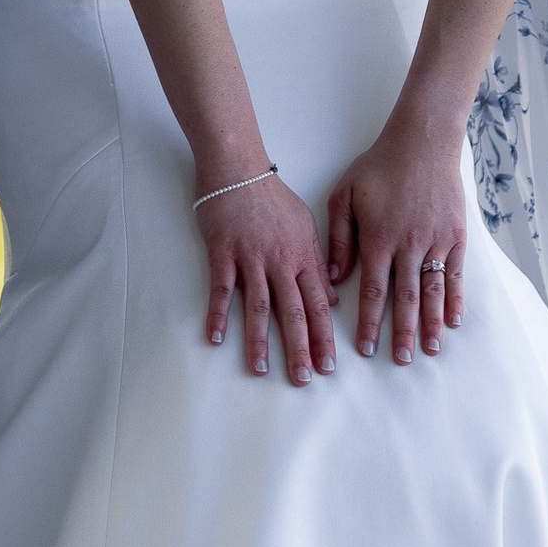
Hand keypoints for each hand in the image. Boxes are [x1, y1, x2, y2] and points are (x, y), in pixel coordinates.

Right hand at [199, 171, 336, 384]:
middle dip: (300, 348)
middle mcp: (280, 260)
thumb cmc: (271, 195)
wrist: (238, 167)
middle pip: (293, 311)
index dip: (324, 335)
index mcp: (302, 254)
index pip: (318, 302)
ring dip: (260, 340)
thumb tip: (331, 297)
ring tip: (261, 370)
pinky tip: (215, 338)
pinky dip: (219, 314)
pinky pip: (222, 289)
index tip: (329, 365)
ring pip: (259, 306)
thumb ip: (317, 261)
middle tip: (304, 378)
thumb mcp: (305, 224)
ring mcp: (250, 257)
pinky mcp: (222, 253)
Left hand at [326, 110, 467, 361]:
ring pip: (432, 291)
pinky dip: (455, 298)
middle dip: (401, 333)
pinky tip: (453, 320)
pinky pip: (456, 273)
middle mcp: (408, 245)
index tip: (366, 349)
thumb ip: (339, 238)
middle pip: (404, 298)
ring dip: (430, 323)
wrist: (422, 142)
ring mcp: (435, 241)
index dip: (369, 322)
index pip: (371, 291)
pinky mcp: (456, 235)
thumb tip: (335, 277)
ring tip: (428, 350)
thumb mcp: (345, 195)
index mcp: (378, 239)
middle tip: (400, 360)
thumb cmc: (379, 167)